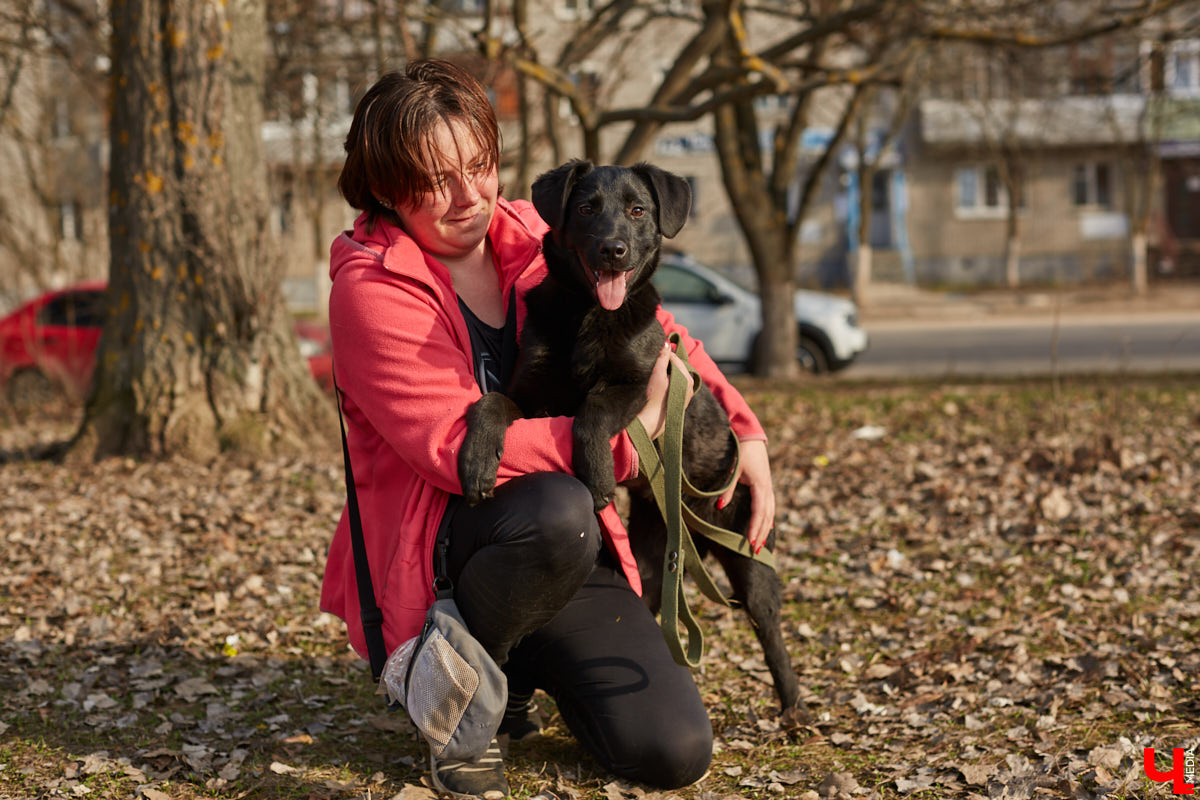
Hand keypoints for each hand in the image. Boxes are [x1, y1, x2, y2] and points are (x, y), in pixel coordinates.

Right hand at [636, 342, 693, 439]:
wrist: (648, 424)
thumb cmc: (652, 399)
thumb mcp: (656, 374)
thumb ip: (662, 357)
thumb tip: (666, 343)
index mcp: (687, 378)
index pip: (674, 358)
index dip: (663, 354)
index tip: (652, 352)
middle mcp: (689, 387)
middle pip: (676, 367)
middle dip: (665, 364)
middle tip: (652, 363)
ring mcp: (685, 396)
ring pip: (675, 377)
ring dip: (665, 373)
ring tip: (653, 375)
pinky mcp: (678, 404)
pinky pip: (673, 386)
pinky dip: (666, 383)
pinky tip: (655, 386)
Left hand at [718, 438, 774, 553]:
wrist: (751, 436)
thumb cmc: (741, 451)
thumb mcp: (733, 469)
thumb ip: (727, 488)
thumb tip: (720, 506)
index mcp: (760, 485)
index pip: (759, 511)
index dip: (755, 527)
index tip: (750, 541)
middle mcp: (767, 488)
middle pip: (766, 516)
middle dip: (761, 533)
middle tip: (756, 551)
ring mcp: (768, 486)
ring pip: (770, 512)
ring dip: (765, 529)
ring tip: (761, 545)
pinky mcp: (766, 485)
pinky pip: (769, 506)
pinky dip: (768, 518)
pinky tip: (767, 527)